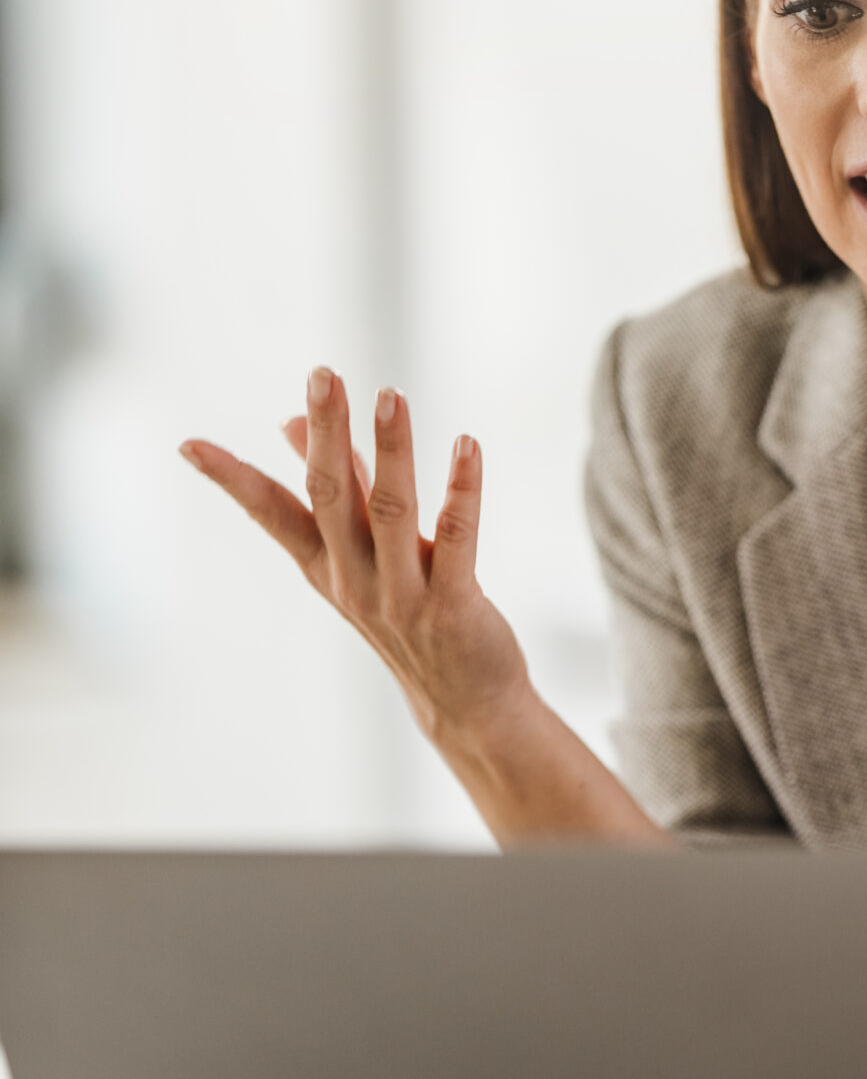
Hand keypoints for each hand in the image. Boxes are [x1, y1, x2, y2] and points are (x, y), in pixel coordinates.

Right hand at [182, 370, 527, 744]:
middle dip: (325, 433)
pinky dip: (462, 489)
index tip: (188, 444)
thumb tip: (289, 423)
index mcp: (326, 566)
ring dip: (391, 450)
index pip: (270, 514)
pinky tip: (467, 444)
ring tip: (389, 395)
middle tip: (323, 374)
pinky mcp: (452, 607)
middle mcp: (355, 580)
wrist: (465, 704)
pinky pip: (459, 539)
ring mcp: (402, 597)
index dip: (231, 479)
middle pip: (331, 498)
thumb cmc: (414, 616)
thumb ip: (339, 485)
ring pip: (392, 512)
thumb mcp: (363, 553)